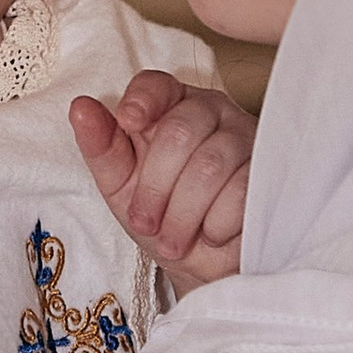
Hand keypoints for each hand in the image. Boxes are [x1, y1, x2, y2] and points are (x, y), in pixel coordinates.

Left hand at [70, 71, 253, 291]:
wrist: (203, 269)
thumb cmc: (161, 219)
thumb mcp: (121, 187)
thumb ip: (102, 147)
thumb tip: (81, 107)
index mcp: (172, 108)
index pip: (158, 84)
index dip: (142, 100)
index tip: (127, 122)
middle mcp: (213, 114)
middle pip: (180, 132)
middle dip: (155, 188)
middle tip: (147, 223)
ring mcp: (247, 141)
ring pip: (210, 166)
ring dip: (182, 215)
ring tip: (173, 240)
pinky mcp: (271, 175)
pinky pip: (240, 193)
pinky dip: (215, 225)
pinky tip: (211, 234)